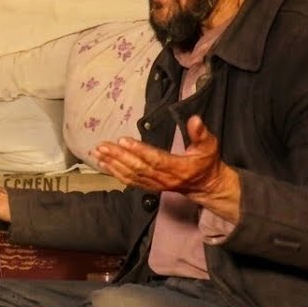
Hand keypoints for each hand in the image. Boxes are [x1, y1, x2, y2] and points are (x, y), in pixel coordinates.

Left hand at [91, 116, 240, 220]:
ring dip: (112, 164)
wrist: (205, 185)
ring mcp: (155, 184)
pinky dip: (115, 173)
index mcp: (178, 167)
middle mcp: (163, 178)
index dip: (139, 151)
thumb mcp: (209, 146)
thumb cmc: (206, 162)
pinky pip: (129, 181)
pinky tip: (102, 165)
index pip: (155, 159)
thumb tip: (195, 119)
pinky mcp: (149, 186)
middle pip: (138, 167)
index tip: (123, 140)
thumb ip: (201, 134)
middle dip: (119, 156)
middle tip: (103, 146)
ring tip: (98, 153)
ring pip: (130, 175)